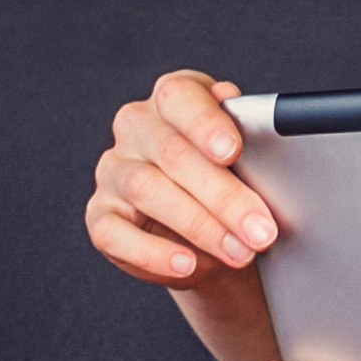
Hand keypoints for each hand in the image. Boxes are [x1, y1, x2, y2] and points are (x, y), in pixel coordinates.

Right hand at [90, 69, 275, 291]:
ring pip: (146, 190)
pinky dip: (153, 253)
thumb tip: (260, 127)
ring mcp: (114, 170)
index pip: (180, 96)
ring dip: (199, 226)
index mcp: (174, 100)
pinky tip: (185, 264)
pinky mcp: (100, 215)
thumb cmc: (231, 185)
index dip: (206, 122)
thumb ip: (252, 140)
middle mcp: (137, 127)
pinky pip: (115, 233)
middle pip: (172, 153)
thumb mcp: (249, 161)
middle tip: (260, 229)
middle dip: (223, 196)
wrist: (214, 237)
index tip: (232, 150)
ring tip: (238, 252)